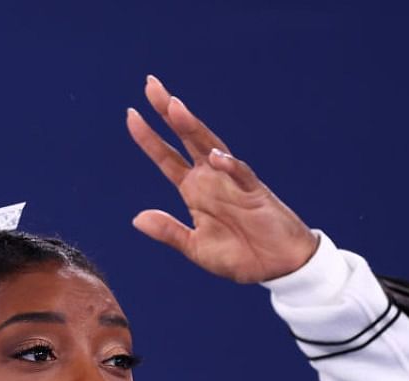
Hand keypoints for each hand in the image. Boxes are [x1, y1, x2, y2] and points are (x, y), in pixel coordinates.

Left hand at [127, 75, 316, 282]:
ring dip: (193, 128)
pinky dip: (229, 165)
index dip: (148, 138)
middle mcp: (211, 179)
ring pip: (211, 146)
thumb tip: (137, 218)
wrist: (278, 267)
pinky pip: (242, 175)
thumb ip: (169, 231)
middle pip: (186, 138)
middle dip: (168, 113)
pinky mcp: (255, 193)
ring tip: (174, 107)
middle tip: (151, 85)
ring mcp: (232, 182)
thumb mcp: (196, 248)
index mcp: (194, 191)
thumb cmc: (240, 255)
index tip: (131, 115)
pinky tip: (215, 156)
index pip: (166, 157)